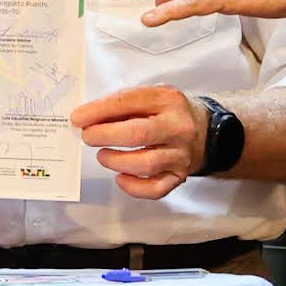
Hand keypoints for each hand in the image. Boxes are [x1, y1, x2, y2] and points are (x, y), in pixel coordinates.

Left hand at [74, 84, 215, 199]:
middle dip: (105, 136)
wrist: (207, 132)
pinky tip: (120, 178)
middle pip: (138, 134)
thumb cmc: (170, 113)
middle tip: (87, 137)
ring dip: (116, 161)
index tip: (78, 118)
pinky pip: (156, 188)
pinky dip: (134, 187)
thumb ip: (124, 105)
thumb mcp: (152, 97)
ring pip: (146, 164)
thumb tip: (87, 118)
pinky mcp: (180, 175)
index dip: (99, 111)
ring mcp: (181, 154)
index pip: (130, 102)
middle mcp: (178, 127)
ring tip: (102, 156)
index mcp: (169, 100)